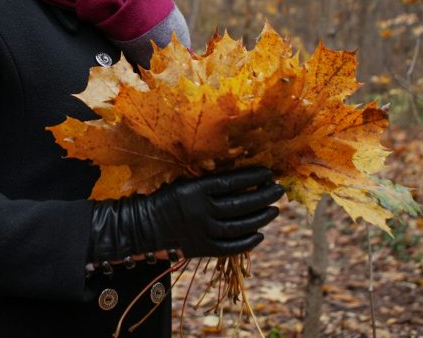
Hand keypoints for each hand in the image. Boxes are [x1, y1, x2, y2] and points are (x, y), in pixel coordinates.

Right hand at [89, 166, 284, 262]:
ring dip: (260, 218)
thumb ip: (208, 181)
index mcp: (195, 189)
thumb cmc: (165, 199)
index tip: (268, 172)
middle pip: (240, 203)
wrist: (143, 227)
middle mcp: (201, 210)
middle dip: (263, 196)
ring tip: (274, 210)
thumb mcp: (184, 182)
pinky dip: (248, 242)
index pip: (232, 182)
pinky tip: (259, 234)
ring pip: (239, 226)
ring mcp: (202, 231)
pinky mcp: (202, 249)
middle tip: (278, 190)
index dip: (253, 177)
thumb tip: (242, 179)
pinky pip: (230, 247)